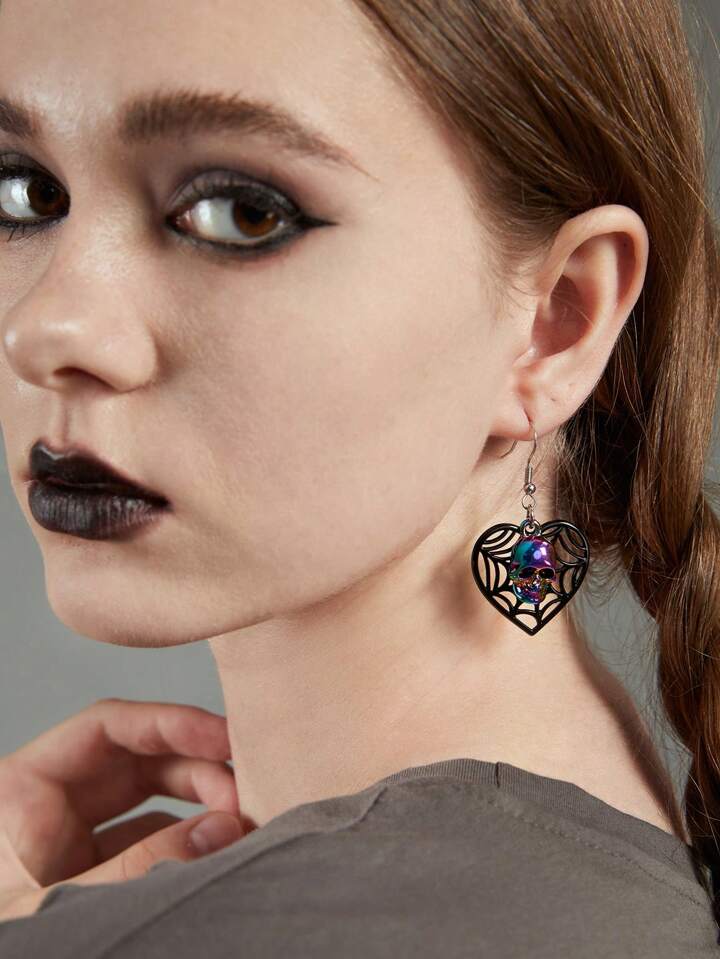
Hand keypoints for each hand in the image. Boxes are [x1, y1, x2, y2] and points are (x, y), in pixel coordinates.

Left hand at [0, 698, 255, 920]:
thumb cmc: (3, 943)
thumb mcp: (57, 900)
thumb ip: (136, 866)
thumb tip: (220, 830)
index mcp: (21, 788)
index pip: (104, 728)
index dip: (169, 724)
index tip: (222, 737)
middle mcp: (51, 804)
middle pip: (140, 760)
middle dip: (198, 770)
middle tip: (243, 793)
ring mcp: (72, 840)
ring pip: (152, 801)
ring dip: (202, 806)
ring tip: (241, 823)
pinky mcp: (91, 874)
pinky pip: (151, 844)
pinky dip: (188, 845)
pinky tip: (217, 851)